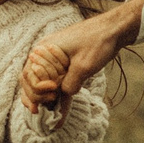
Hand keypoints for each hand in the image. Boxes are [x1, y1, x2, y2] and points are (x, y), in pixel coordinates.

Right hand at [19, 1, 139, 110]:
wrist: (115, 29)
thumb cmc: (98, 43)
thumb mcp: (84, 66)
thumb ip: (70, 83)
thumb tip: (63, 95)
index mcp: (43, 50)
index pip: (28, 75)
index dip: (36, 88)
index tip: (52, 92)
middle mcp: (44, 54)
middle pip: (30, 79)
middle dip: (36, 96)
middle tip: (49, 105)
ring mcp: (54, 58)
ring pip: (41, 81)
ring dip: (43, 97)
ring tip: (47, 113)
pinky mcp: (65, 63)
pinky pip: (55, 80)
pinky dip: (57, 93)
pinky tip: (59, 109)